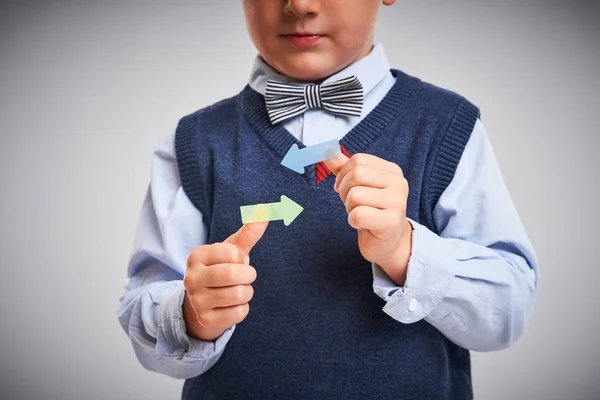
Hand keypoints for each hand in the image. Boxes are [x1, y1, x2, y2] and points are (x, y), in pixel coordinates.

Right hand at [183, 221, 268, 340]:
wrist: (204, 303)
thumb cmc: (222, 269)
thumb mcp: (233, 249)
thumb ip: (249, 231)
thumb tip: (266, 208)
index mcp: (197, 256)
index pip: (233, 254)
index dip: (241, 259)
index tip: (235, 262)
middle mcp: (191, 278)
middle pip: (234, 275)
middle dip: (247, 276)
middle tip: (243, 277)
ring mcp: (197, 301)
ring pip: (239, 295)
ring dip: (247, 292)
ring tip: (237, 291)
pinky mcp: (205, 319)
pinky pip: (239, 313)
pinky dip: (242, 308)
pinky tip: (231, 306)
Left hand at [324, 153, 412, 285]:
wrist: (387, 242)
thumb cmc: (372, 210)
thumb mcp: (358, 186)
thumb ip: (343, 168)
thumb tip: (326, 151)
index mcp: (392, 170)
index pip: (358, 160)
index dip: (343, 174)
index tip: (345, 188)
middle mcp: (399, 183)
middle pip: (357, 174)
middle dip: (344, 190)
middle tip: (350, 202)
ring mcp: (398, 202)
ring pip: (355, 195)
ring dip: (349, 207)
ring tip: (359, 213)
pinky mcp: (391, 222)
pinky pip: (358, 215)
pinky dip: (353, 221)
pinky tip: (363, 224)